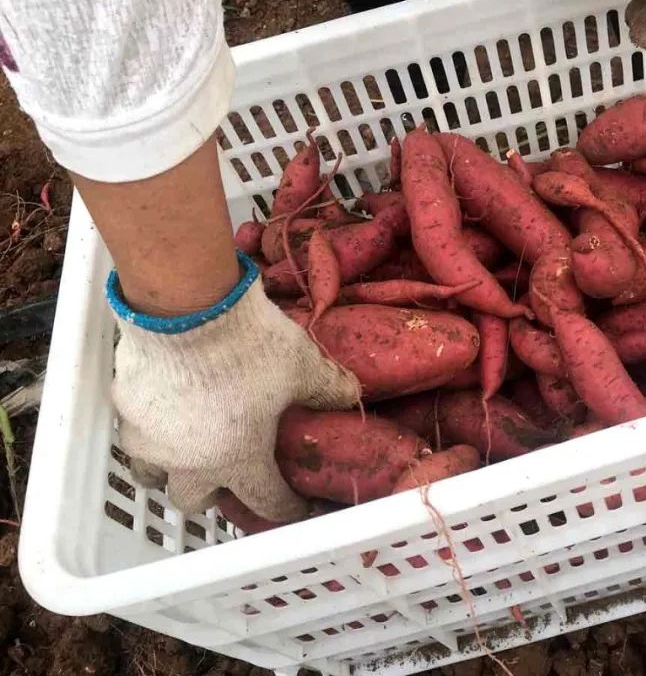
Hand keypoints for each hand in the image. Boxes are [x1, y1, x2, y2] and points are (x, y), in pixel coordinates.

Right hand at [111, 255, 358, 521]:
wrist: (186, 307)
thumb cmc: (249, 345)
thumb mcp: (303, 366)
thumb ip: (328, 388)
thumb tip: (351, 396)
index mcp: (239, 460)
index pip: (266, 503)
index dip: (287, 509)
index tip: (297, 506)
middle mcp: (188, 462)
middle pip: (194, 501)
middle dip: (212, 493)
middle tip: (229, 469)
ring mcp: (149, 438)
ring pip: (152, 474)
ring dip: (169, 470)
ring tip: (185, 447)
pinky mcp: (122, 409)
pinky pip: (133, 431)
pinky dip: (149, 428)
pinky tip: (164, 407)